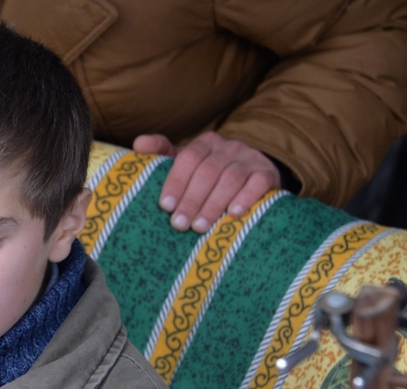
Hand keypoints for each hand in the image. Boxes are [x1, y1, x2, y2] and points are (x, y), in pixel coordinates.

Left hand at [133, 131, 280, 232]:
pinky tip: (233, 214)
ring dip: (213, 204)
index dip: (176, 182)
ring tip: (200, 227)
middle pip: (207, 171)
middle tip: (179, 225)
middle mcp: (228, 147)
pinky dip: (246, 198)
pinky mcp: (267, 173)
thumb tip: (139, 144)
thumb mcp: (186, 163)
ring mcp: (249, 159)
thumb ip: (162, 153)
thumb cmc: (209, 175)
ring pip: (231, 178)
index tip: (165, 206)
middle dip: (191, 200)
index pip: (188, 158)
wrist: (252, 177)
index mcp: (205, 143)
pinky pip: (258, 183)